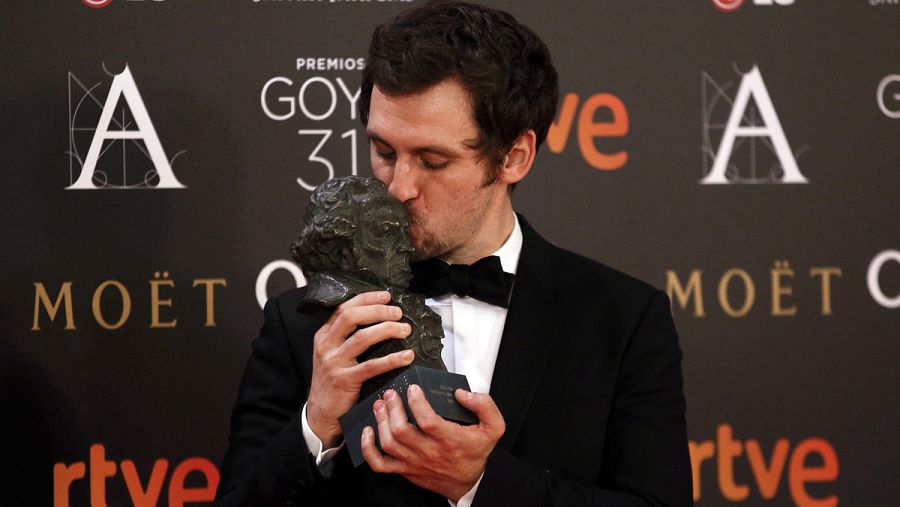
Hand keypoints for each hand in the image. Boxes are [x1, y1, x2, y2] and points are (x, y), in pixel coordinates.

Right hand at [306, 291, 414, 447]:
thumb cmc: (332, 382)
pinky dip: (392, 359)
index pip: (344, 308)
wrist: (320, 414)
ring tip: (405, 330)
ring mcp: (334, 363)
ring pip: (362, 338)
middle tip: (398, 312)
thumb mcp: (332, 355)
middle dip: (377, 311)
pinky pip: (372, 366)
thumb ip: (346, 338)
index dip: (366, 299)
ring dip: (387, 329)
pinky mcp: (344, 380)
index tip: (386, 295)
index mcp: (324, 336)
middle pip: (351, 317)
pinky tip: (407, 357)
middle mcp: (326, 346)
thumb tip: (377, 319)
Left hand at [361, 384, 505, 500]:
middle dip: (392, 408)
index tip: (413, 388)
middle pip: (401, 431)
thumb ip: (484, 406)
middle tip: (391, 393)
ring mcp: (414, 462)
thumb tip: (463, 393)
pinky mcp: (404, 470)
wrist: (469, 483)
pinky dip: (368, 448)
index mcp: (449, 439)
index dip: (416, 403)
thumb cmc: (477, 452)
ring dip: (380, 421)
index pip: (427, 421)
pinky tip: (368, 431)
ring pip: (389, 443)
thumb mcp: (494, 427)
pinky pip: (379, 464)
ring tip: (380, 405)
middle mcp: (429, 452)